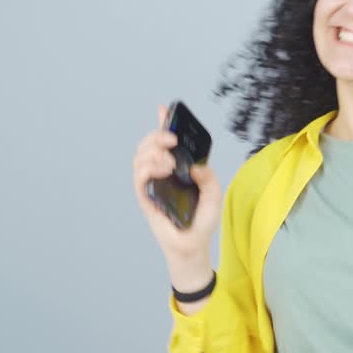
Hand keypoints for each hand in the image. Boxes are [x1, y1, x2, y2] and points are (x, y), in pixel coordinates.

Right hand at [132, 105, 222, 282]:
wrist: (193, 244)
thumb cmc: (201, 220)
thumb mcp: (213, 195)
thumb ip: (208, 177)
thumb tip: (194, 166)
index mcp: (176, 167)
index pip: (165, 142)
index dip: (162, 123)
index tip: (163, 109)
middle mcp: (160, 172)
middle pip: (148, 145)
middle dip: (156, 135)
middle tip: (171, 140)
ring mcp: (151, 183)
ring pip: (140, 157)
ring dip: (153, 152)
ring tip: (170, 161)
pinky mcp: (145, 197)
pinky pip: (139, 177)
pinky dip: (148, 168)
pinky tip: (163, 169)